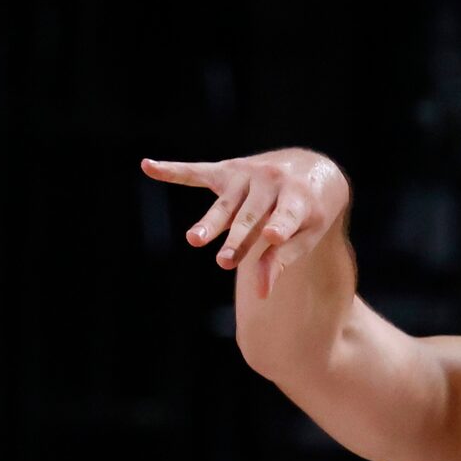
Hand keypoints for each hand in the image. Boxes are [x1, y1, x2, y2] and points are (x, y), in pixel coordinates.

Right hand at [139, 149, 349, 295]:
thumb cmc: (309, 212)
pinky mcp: (228, 170)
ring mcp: (248, 175)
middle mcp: (272, 182)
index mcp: (299, 199)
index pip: (287, 218)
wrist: (312, 170)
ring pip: (225, 205)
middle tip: (224, 262)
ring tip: (194, 240)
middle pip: (249, 217)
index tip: (273, 236)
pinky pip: (196, 173)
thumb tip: (261, 294)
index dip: (281, 227)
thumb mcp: (306, 236)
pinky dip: (172, 171)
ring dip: (210, 223)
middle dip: (236, 240)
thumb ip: (281, 260)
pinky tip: (148, 167)